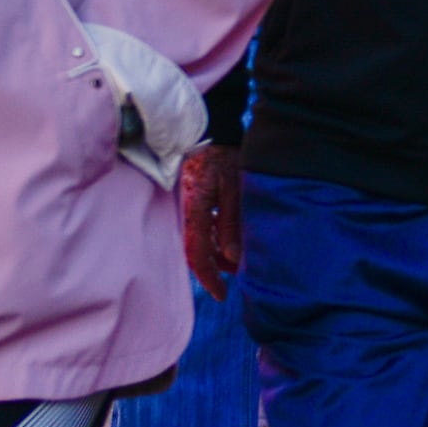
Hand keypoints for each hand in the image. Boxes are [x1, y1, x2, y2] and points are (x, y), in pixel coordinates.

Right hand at [179, 142, 242, 293]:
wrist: (214, 132)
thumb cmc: (226, 159)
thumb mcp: (234, 189)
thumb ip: (232, 223)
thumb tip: (232, 258)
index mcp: (195, 210)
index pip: (197, 254)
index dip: (208, 278)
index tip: (221, 294)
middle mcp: (187, 212)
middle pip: (198, 251)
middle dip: (217, 267)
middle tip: (238, 276)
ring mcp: (189, 208)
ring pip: (202, 241)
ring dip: (219, 253)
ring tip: (240, 258)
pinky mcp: (194, 203)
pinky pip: (203, 229)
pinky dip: (217, 239)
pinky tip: (231, 241)